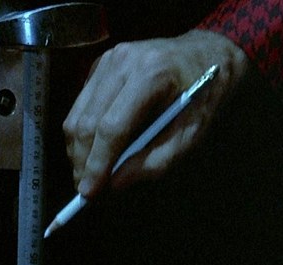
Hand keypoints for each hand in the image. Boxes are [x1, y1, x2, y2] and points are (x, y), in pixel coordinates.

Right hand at [63, 29, 248, 196]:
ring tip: (86, 174)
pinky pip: (81, 103)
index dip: (98, 163)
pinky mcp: (101, 63)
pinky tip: (95, 147)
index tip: (89, 193)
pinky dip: (82, 130)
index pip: (113, 126)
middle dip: (82, 160)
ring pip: (76, 113)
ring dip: (77, 149)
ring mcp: (108, 59)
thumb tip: (114, 183)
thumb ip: (155, 161)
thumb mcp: (191, 134)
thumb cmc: (204, 96)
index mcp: (151, 75)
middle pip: (88, 121)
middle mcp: (123, 62)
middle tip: (85, 190)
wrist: (206, 53)